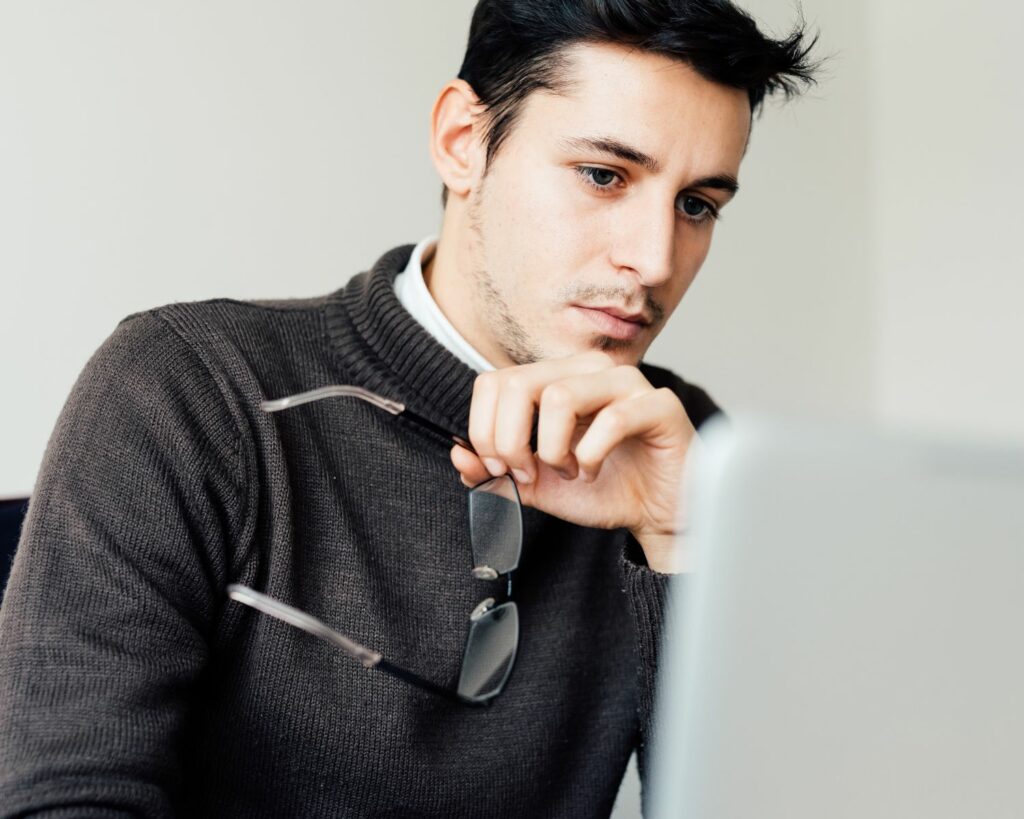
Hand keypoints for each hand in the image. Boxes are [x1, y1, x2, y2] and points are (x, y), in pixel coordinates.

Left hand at [450, 351, 696, 572]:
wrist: (659, 512)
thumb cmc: (605, 488)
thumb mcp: (537, 485)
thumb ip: (496, 471)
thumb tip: (458, 455)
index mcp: (555, 378)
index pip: (494, 382)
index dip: (484, 431)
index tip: (501, 469)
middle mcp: (588, 370)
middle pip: (518, 384)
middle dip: (510, 441)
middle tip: (527, 474)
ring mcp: (626, 383)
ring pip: (559, 396)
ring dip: (553, 449)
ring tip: (569, 471)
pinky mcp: (659, 405)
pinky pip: (612, 420)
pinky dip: (592, 456)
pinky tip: (594, 472)